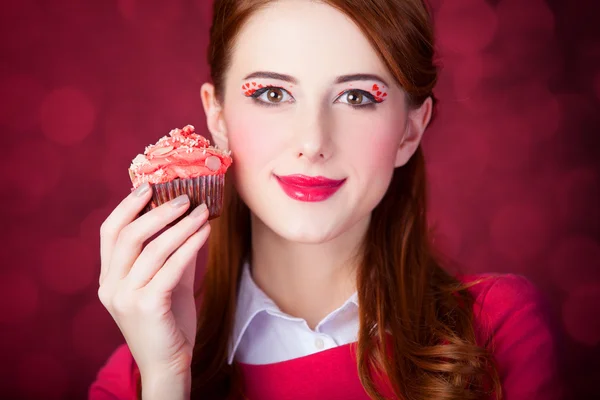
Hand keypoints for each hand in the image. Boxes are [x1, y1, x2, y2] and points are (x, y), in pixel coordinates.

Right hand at [98, 183, 209, 383]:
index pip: (110, 232)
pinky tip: (205, 233)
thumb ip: (170, 254)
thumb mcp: (165, 283)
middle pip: (129, 235)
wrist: (169, 365)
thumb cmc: (167, 322)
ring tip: (203, 211)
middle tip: (185, 197)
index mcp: (108, 279)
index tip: (149, 186)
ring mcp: (125, 298)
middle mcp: (110, 287)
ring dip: (181, 226)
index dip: (127, 206)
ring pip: (153, 249)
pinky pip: (170, 267)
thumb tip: (187, 219)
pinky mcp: (146, 307)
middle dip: (158, 211)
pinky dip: (189, 245)